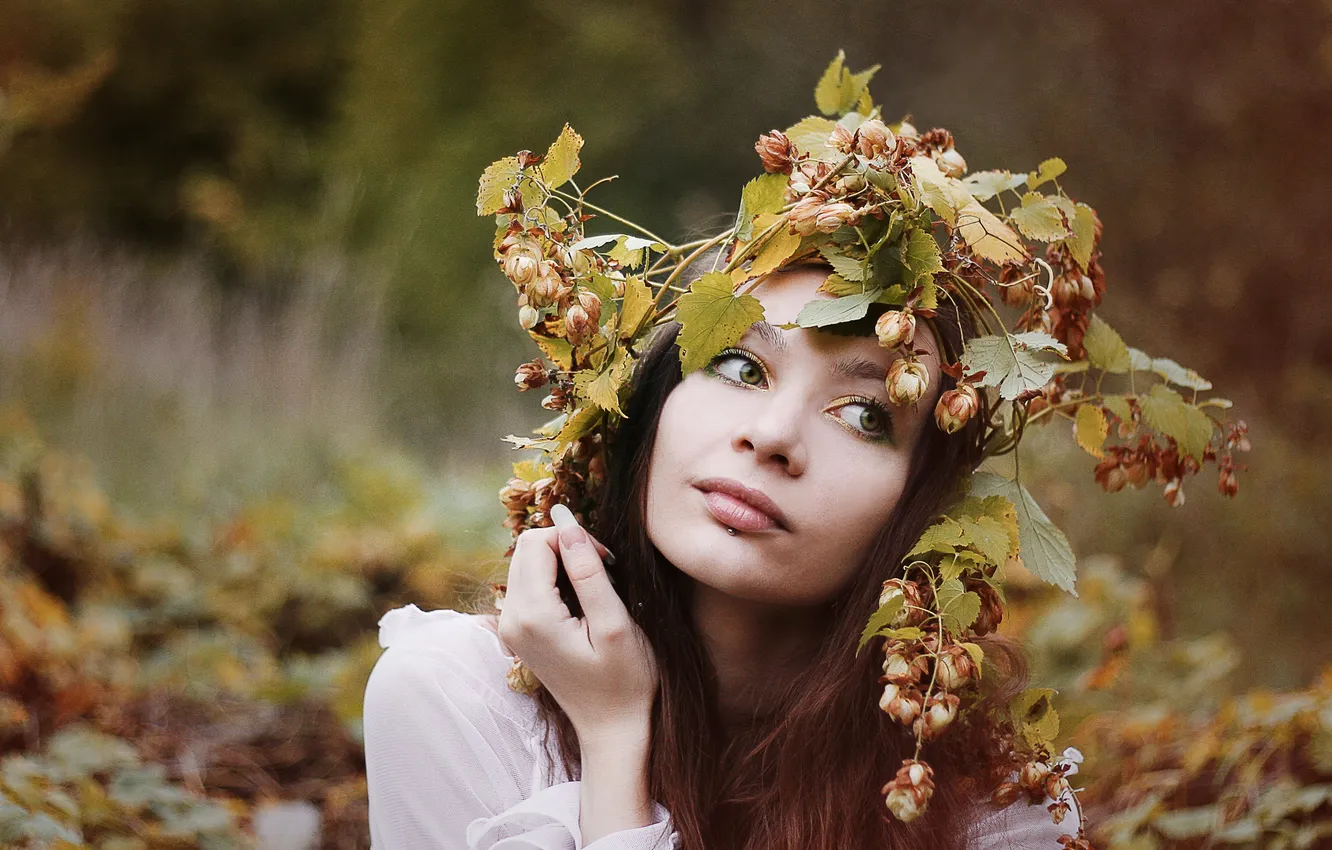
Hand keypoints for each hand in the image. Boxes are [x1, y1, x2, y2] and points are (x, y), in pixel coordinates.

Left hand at [498, 504, 659, 738]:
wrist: (611, 728)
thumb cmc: (624, 681)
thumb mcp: (614, 624)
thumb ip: (588, 572)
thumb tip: (568, 525)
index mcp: (532, 616)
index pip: (536, 542)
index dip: (574, 538)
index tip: (606, 560)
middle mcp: (510, 619)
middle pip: (526, 548)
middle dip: (564, 546)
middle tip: (603, 570)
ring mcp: (509, 628)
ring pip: (526, 563)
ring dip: (560, 562)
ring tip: (595, 587)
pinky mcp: (517, 632)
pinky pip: (528, 584)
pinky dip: (554, 579)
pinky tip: (581, 600)